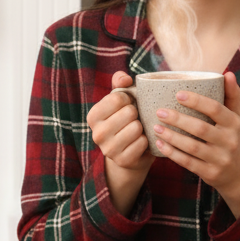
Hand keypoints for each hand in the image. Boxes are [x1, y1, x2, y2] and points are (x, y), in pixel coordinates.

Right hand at [86, 71, 153, 214]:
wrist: (128, 153)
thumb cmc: (124, 120)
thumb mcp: (119, 100)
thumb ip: (120, 82)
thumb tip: (125, 79)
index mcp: (93, 116)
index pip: (118, 97)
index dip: (129, 99)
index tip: (128, 105)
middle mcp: (97, 134)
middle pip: (129, 112)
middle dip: (136, 113)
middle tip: (134, 119)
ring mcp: (109, 150)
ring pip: (136, 128)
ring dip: (142, 127)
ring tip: (137, 130)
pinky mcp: (123, 161)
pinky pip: (143, 143)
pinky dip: (146, 140)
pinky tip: (140, 142)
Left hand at [152, 72, 239, 217]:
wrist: (239, 173)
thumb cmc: (232, 136)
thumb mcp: (237, 116)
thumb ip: (232, 95)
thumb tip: (227, 73)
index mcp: (234, 123)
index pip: (215, 109)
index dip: (197, 101)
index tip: (178, 94)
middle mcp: (229, 141)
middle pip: (200, 128)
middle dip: (178, 120)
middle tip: (160, 112)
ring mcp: (220, 159)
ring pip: (192, 147)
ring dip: (172, 137)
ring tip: (156, 127)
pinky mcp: (210, 173)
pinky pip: (188, 162)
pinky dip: (172, 153)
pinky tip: (159, 144)